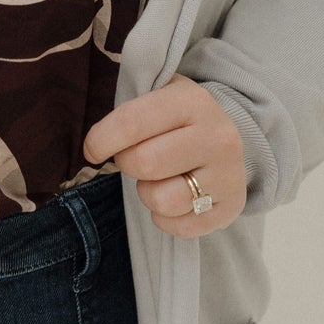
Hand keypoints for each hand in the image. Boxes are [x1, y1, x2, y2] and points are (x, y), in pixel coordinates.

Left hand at [82, 75, 244, 236]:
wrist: (228, 142)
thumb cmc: (179, 120)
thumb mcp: (159, 95)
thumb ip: (128, 108)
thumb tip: (94, 141)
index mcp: (193, 101)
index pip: (132, 122)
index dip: (101, 139)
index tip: (92, 149)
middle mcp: (217, 137)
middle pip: (144, 163)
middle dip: (127, 164)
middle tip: (133, 160)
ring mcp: (228, 174)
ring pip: (162, 201)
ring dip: (148, 194)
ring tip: (157, 180)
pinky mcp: (231, 207)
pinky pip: (179, 227)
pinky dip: (166, 218)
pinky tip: (174, 197)